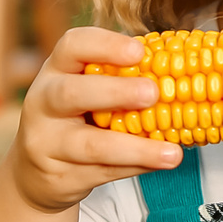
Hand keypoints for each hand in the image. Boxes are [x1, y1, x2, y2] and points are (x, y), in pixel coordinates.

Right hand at [6, 27, 179, 213]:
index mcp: (56, 70)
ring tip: (173, 153)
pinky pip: (102, 173)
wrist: (37, 171)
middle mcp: (44, 102)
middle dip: (114, 92)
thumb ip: (122, 79)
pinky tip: (160, 163)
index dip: (105, 45)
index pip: (72, 46)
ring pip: (91, 146)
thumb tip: (185, 68)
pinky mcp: (59, 176)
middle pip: (71, 93)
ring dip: (136, 149)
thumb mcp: (87, 90)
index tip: (139, 51)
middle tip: (153, 93)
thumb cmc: (77, 116)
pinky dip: (136, 168)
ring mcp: (47, 143)